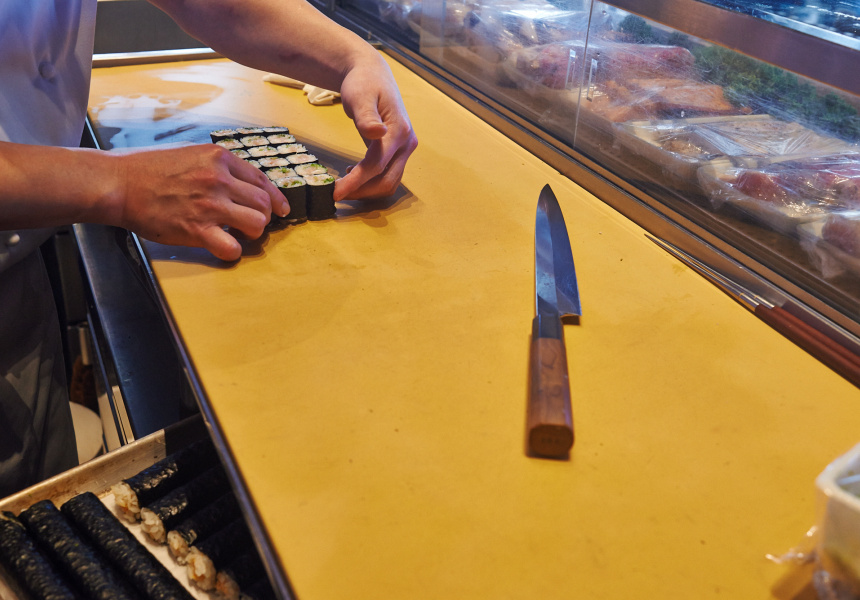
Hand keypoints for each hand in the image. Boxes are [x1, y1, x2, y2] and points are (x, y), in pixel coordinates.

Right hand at [115, 144, 287, 259]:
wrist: (118, 183)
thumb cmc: (148, 169)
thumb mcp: (190, 154)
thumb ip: (216, 166)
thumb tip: (238, 182)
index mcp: (219, 159)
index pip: (262, 180)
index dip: (276, 198)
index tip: (281, 209)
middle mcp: (219, 179)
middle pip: (263, 204)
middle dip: (263, 217)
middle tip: (252, 224)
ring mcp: (209, 204)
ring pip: (256, 224)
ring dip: (252, 233)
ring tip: (238, 234)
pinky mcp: (197, 229)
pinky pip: (232, 247)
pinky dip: (232, 251)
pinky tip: (223, 247)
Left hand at [334, 53, 417, 200]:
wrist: (372, 74)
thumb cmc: (363, 83)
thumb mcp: (359, 96)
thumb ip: (366, 117)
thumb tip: (377, 133)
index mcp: (399, 131)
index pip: (377, 165)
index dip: (356, 182)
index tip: (335, 192)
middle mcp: (407, 143)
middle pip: (387, 180)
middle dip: (362, 191)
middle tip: (336, 193)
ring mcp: (405, 148)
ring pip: (389, 181)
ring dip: (367, 189)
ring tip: (343, 185)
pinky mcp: (399, 151)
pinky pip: (387, 174)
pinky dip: (371, 181)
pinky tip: (352, 173)